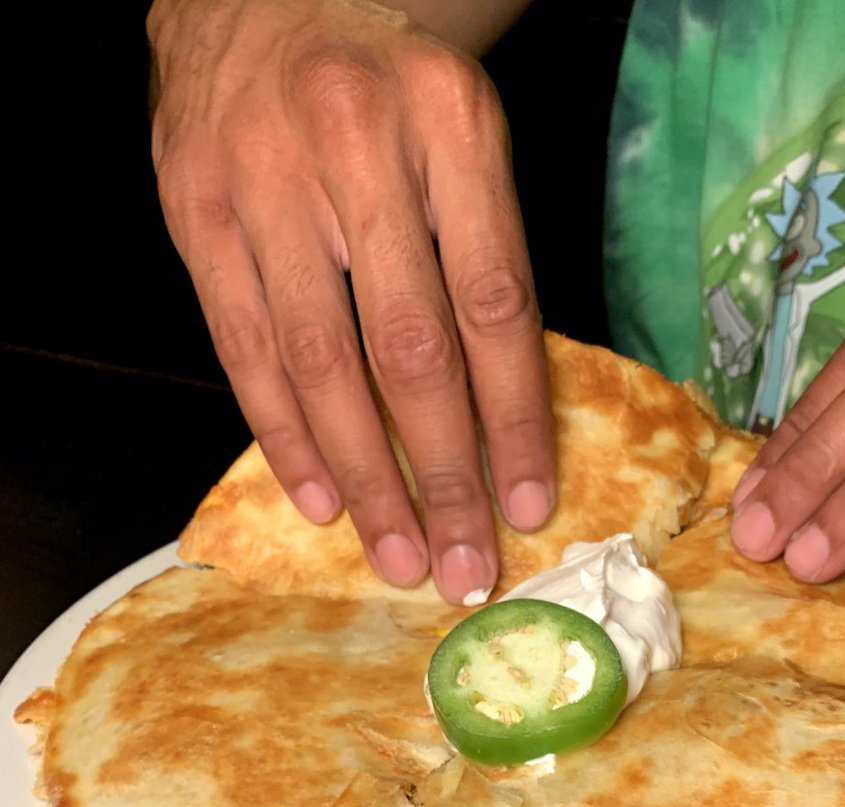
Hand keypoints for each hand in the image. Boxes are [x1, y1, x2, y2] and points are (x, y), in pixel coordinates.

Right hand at [148, 0, 553, 604]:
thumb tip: (505, 409)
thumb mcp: (463, 136)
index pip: (497, 305)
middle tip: (464, 565)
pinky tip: (321, 499)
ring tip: (399, 555)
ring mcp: (264, 180)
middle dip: (443, 474)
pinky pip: (244, 348)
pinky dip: (284, 435)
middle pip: (411, 350)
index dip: (515, 419)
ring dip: (365, 478)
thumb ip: (483, 250)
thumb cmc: (388, 85)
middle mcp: (357, 150)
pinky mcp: (195, 210)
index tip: (529, 503)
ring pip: (322, 364)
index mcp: (451, 128)